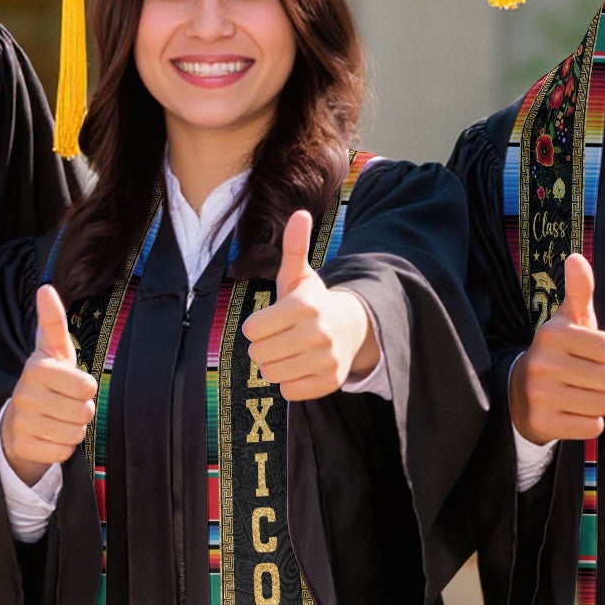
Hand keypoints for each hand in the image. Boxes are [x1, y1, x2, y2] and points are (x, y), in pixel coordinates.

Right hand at [0, 284, 97, 485]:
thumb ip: (53, 321)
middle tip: (65, 404)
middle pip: (84, 412)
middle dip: (82, 411)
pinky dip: (62, 447)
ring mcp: (21, 422)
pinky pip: (63, 452)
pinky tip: (49, 436)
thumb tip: (45, 288)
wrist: (18, 419)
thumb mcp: (54, 350)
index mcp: (36, 367)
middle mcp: (25, 394)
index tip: (72, 383)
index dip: (86, 388)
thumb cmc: (48, 380)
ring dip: (73, 429)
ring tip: (58, 419)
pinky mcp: (22, 446)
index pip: (87, 386)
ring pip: (75, 434)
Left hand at [239, 209, 377, 400]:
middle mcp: (318, 334)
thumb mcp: (300, 275)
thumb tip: (300, 213)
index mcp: (305, 306)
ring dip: (274, 365)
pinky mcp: (330, 382)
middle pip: (259, 354)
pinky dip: (289, 382)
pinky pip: (289, 391)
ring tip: (289, 352)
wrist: (352, 327)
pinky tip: (301, 366)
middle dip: (263, 347)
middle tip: (279, 338)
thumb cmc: (314, 302)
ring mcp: (326, 360)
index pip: (252, 330)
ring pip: (272, 374)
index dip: (255, 327)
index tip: (270, 321)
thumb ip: (294, 247)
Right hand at [509, 252, 604, 442]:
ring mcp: (540, 395)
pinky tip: (570, 412)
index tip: (588, 354)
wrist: (519, 394)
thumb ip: (579, 291)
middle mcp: (542, 363)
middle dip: (604, 381)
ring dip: (598, 402)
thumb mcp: (567, 321)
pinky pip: (592, 427)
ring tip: (577, 394)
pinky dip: (587, 423)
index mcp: (552, 334)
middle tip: (583, 377)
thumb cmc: (557, 353)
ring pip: (604, 404)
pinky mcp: (543, 423)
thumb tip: (576, 257)